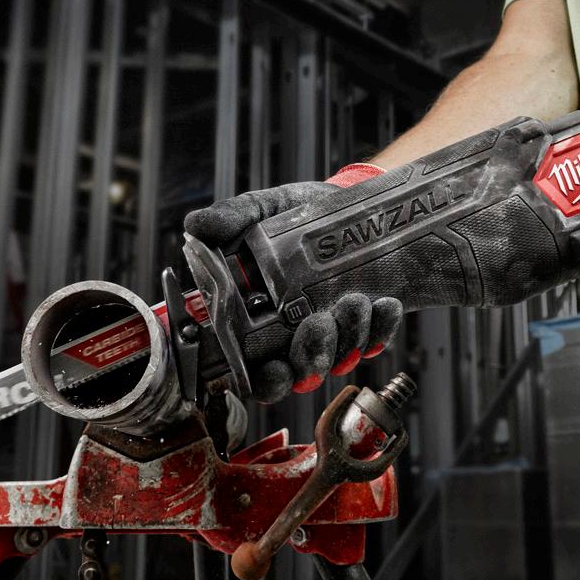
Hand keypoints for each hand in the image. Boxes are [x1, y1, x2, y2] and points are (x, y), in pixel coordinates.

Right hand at [183, 164, 401, 401]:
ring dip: (349, 336)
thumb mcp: (264, 209)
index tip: (276, 370)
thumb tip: (196, 226)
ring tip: (353, 302)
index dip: (266, 380)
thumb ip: (231, 218)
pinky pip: (377, 339)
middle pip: (302, 372)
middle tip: (318, 324)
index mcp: (261, 320)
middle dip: (312, 357)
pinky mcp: (368, 323)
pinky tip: (384, 305)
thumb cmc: (298, 212)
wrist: (348, 199)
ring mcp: (335, 331)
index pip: (256, 370)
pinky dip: (381, 327)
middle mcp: (297, 334)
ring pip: (341, 357)